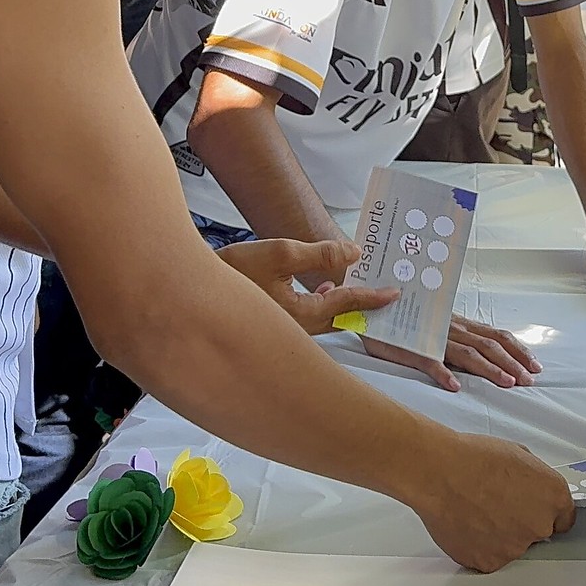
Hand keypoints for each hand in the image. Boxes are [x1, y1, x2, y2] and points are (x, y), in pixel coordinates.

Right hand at [214, 239, 399, 334]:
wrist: (192, 293)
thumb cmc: (230, 274)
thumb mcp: (280, 254)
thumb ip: (320, 255)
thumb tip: (353, 253)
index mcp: (302, 316)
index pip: (347, 304)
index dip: (372, 296)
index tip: (393, 293)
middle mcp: (296, 331)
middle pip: (340, 318)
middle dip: (362, 304)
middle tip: (383, 292)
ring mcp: (285, 331)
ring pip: (324, 319)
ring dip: (342, 303)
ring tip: (359, 286)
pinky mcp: (274, 326)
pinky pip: (309, 317)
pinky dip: (323, 302)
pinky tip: (321, 287)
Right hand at [363, 314, 541, 391]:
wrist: (375, 311)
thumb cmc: (411, 324)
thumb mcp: (442, 330)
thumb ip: (462, 342)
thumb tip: (487, 358)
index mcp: (462, 326)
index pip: (497, 336)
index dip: (518, 350)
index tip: (536, 366)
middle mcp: (453, 329)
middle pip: (490, 346)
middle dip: (513, 363)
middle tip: (530, 380)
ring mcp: (434, 338)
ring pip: (467, 353)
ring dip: (489, 369)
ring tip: (506, 383)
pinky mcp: (412, 348)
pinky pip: (429, 361)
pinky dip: (442, 373)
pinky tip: (454, 387)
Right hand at [405, 433, 573, 570]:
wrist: (440, 474)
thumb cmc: (473, 459)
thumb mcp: (518, 454)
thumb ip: (535, 479)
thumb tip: (532, 487)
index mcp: (553, 496)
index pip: (564, 517)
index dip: (546, 511)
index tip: (536, 509)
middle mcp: (539, 525)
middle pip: (538, 532)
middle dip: (522, 520)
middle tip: (498, 503)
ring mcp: (515, 547)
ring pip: (512, 545)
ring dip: (500, 533)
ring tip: (477, 509)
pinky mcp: (490, 562)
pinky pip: (489, 557)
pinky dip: (480, 545)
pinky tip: (469, 523)